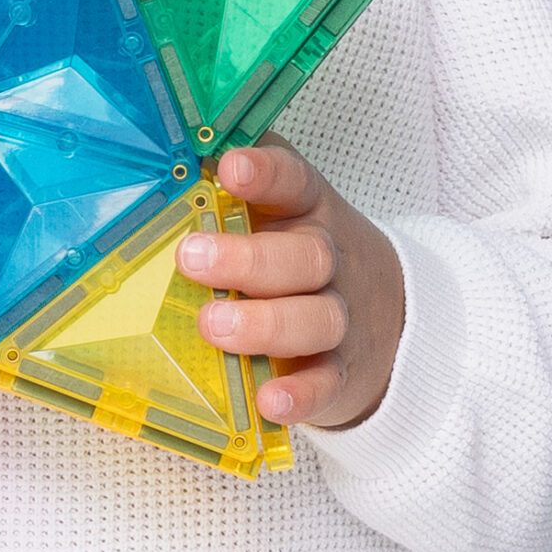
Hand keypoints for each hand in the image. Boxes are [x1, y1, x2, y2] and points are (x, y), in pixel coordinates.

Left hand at [176, 139, 404, 429]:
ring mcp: (340, 317)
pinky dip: (300, 394)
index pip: (293, 181)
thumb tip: (165, 153)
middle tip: (192, 259)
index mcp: (308, 209)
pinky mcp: (343, 372)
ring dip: (266, 323)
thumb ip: (231, 187)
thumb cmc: (300, 252)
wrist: (387, 311)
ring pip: (317, 317)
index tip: (229, 168)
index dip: (264, 174)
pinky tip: (267, 399)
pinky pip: (327, 383)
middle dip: (249, 258)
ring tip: (213, 326)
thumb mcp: (280, 210)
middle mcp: (328, 258)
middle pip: (306, 255)